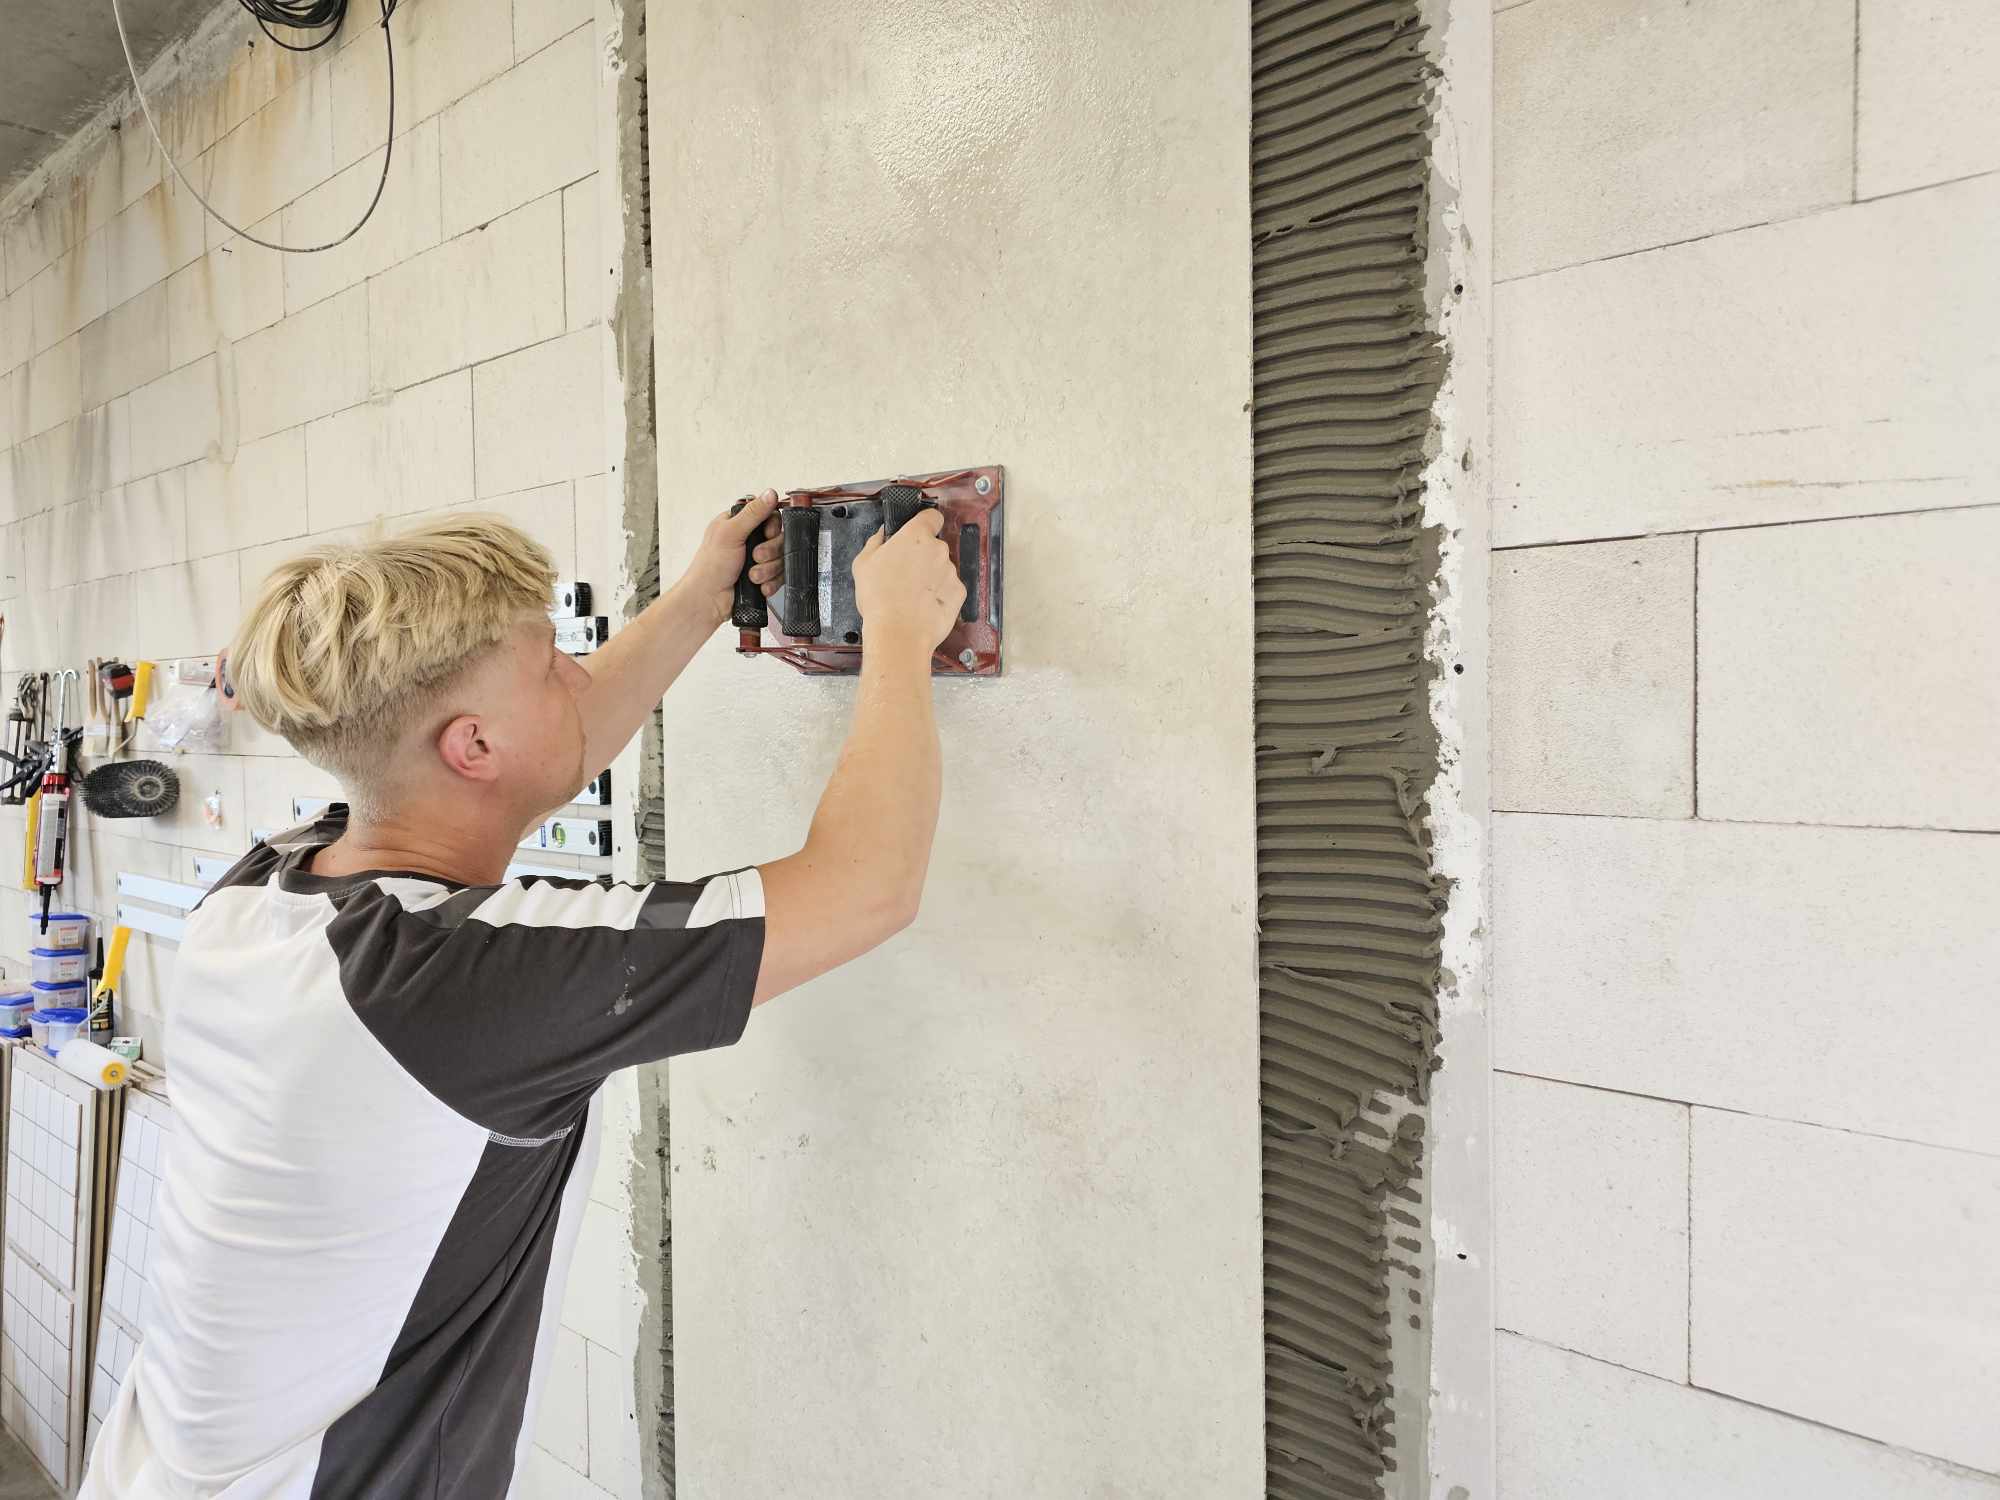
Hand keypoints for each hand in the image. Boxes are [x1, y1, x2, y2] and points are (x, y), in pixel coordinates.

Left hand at [683, 491, 782, 626]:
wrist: (709, 601)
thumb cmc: (710, 568)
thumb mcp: (731, 533)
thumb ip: (753, 513)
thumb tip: (769, 494)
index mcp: (737, 523)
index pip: (769, 516)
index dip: (772, 527)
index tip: (766, 535)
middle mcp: (747, 539)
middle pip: (778, 538)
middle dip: (769, 552)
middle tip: (755, 557)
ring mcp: (755, 559)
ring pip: (780, 558)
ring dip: (768, 569)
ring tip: (753, 576)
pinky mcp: (761, 576)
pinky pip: (779, 576)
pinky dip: (771, 582)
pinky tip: (760, 586)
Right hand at [853, 510, 966, 655]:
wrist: (898, 633)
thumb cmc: (879, 598)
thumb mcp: (863, 564)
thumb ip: (875, 542)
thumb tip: (882, 534)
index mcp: (915, 536)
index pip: (932, 516)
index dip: (926, 523)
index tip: (919, 531)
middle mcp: (938, 550)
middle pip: (934, 546)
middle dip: (923, 556)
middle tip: (905, 574)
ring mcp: (951, 571)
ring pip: (942, 568)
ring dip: (931, 576)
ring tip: (912, 595)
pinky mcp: (959, 593)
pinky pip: (949, 588)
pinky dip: (940, 595)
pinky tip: (923, 605)